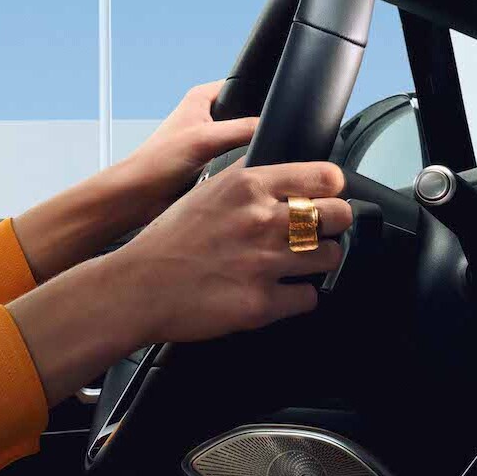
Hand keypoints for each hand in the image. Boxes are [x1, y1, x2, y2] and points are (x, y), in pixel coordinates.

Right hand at [113, 158, 353, 344]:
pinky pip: (310, 298)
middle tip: (314, 232)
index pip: (325, 177)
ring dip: (316, 262)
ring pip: (331, 257)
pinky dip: (298, 296)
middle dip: (330, 225)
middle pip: (339, 215)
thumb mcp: (205, 191)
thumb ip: (246, 178)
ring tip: (295, 263)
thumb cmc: (166, 242)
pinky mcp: (262, 303)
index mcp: (248, 187)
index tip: (326, 197)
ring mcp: (264, 263)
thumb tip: (281, 173)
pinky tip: (280, 290)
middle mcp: (261, 221)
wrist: (137, 287)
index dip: (331, 189)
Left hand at [118, 80, 259, 220]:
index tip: (279, 110)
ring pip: (245, 138)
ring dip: (250, 148)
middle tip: (266, 139)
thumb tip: (273, 127)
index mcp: (202, 97)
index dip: (262, 95)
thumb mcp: (205, 139)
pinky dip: (244, 164)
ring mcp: (210, 138)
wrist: (139, 196)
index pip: (243, 86)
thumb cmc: (156, 162)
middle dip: (258, 126)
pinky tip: (249, 171)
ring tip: (255, 156)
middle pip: (248, 114)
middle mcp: (206, 115)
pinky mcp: (211, 161)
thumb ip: (242, 129)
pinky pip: (238, 158)